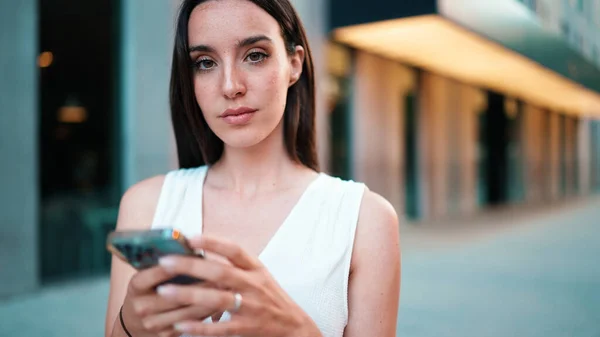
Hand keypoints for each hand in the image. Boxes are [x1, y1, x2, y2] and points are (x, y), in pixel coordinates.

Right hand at [120, 262, 222, 336]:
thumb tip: (194, 251)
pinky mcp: (164, 334)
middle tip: (223, 273)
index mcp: (136, 285)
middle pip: (176, 294)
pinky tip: (219, 302)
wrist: (134, 321)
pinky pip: (191, 323)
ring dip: (209, 299)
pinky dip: (206, 312)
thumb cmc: (147, 290)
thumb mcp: (148, 275)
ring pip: (187, 311)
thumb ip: (165, 265)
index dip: (179, 265)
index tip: (199, 257)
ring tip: (226, 287)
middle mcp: (142, 305)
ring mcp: (152, 322)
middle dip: (202, 284)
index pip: (157, 272)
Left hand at [156, 235, 323, 336]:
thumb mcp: (258, 275)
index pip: (234, 250)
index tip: (190, 236)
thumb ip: (234, 266)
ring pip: (217, 299)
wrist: (293, 326)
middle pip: (220, 272)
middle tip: (165, 261)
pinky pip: (219, 328)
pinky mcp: (246, 328)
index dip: (212, 242)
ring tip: (164, 291)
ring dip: (189, 294)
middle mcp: (254, 285)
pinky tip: (180, 326)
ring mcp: (250, 307)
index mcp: (256, 268)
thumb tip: (200, 252)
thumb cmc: (270, 297)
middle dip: (191, 266)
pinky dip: (199, 327)